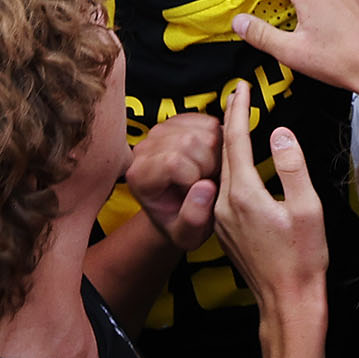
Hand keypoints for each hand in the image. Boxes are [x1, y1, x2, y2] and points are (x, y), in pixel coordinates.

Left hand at [123, 109, 220, 251]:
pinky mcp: (178, 121)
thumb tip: (205, 187)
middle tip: (207, 183)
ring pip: (202, 129)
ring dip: (216, 152)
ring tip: (209, 172)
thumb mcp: (186, 236)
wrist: (177, 211)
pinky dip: (218, 140)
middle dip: (209, 164)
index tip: (197, 192)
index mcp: (140, 177)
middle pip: (189, 141)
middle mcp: (145, 150)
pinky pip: (209, 121)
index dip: (194, 177)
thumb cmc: (180, 224)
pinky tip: (211, 158)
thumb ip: (193, 218)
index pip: (172, 161)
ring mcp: (160, 132)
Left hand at [211, 78, 327, 327]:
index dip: (238, 109)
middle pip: (224, 151)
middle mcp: (225, 204)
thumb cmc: (302, 259)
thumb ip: (292, 166)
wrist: (287, 301)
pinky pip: (225, 188)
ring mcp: (222, 219)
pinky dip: (232, 167)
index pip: (235, 140)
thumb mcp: (307, 208)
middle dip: (230, 120)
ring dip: (230, 144)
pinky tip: (240, 161)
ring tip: (238, 120)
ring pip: (223, 170)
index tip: (241, 86)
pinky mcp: (226, 230)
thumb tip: (280, 133)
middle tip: (239, 94)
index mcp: (244, 195)